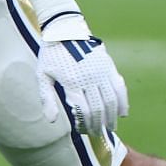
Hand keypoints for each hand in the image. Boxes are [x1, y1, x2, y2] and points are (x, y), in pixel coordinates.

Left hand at [36, 22, 127, 136]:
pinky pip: (120, 88)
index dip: (84, 123)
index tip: (82, 130)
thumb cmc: (51, 55)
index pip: (83, 110)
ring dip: (112, 117)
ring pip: (111, 101)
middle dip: (98, 124)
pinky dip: (123, 102)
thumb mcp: (43, 75)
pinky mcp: (110, 67)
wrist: (65, 31)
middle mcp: (89, 78)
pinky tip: (122, 113)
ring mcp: (102, 72)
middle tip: (97, 134)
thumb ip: (47, 98)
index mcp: (72, 82)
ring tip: (109, 128)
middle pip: (99, 108)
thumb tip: (51, 120)